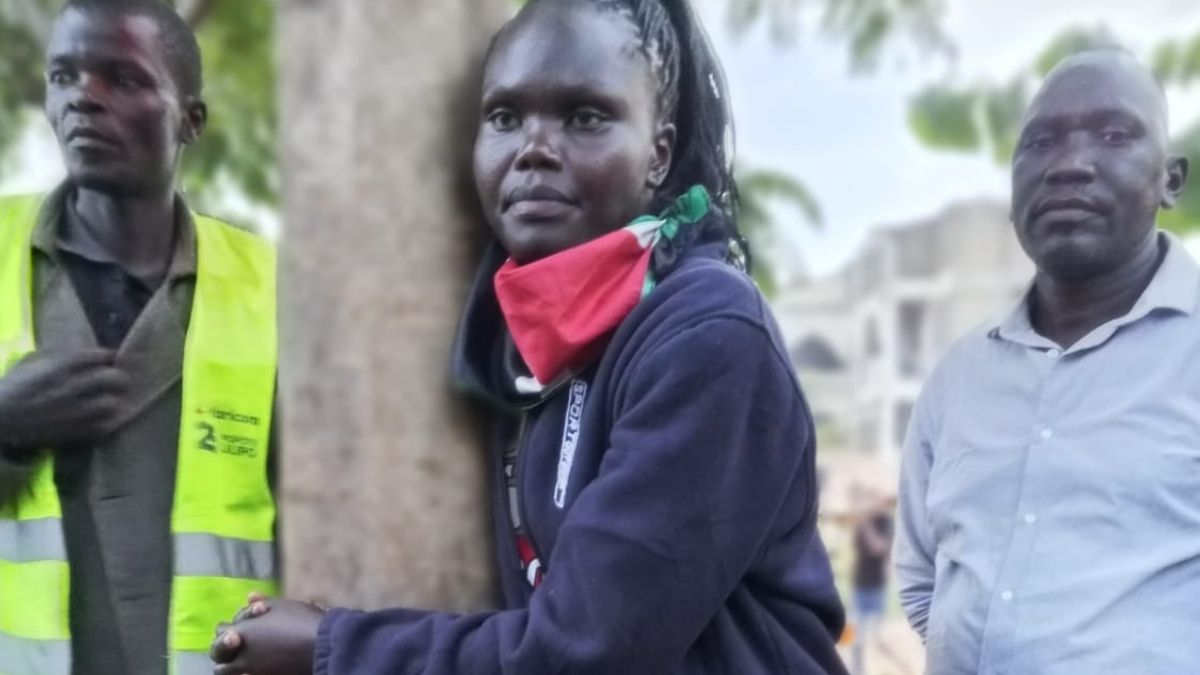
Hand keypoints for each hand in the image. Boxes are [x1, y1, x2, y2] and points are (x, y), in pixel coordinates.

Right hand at [0, 349, 129, 449]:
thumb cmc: (12, 388)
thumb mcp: (29, 362)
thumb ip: (55, 355)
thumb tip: (81, 352)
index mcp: (59, 367)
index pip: (98, 356)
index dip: (109, 357)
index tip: (112, 359)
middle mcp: (70, 387)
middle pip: (111, 378)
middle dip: (120, 378)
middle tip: (121, 381)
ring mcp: (72, 411)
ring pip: (111, 403)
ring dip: (116, 401)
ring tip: (117, 400)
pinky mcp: (71, 431)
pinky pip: (102, 426)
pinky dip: (109, 421)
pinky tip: (108, 418)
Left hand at [212, 592, 324, 674]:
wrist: (321, 645)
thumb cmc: (302, 621)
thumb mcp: (282, 606)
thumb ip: (261, 603)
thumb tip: (250, 596)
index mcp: (240, 631)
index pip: (222, 630)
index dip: (230, 628)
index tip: (240, 627)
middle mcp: (239, 653)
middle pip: (217, 652)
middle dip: (223, 647)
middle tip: (234, 644)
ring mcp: (249, 669)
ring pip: (224, 671)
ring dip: (229, 665)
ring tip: (239, 663)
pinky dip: (243, 673)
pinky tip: (251, 670)